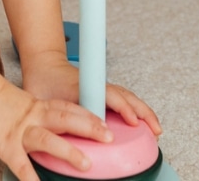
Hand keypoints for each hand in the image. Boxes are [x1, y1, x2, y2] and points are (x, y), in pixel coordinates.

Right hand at [0, 71, 114, 180]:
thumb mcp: (18, 102)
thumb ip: (33, 113)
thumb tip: (44, 123)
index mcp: (36, 105)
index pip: (68, 108)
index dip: (88, 115)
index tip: (104, 123)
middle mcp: (32, 115)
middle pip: (66, 119)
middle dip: (90, 128)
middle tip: (109, 137)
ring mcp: (19, 130)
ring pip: (48, 139)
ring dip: (69, 151)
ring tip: (86, 165)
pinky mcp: (4, 143)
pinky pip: (20, 162)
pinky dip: (30, 176)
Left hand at [22, 55, 162, 137]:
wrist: (44, 66)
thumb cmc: (43, 83)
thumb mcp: (45, 101)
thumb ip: (57, 114)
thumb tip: (66, 132)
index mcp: (85, 86)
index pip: (110, 96)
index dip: (123, 109)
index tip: (133, 121)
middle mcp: (97, 86)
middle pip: (126, 96)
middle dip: (143, 112)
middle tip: (154, 129)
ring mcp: (102, 88)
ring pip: (128, 97)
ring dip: (143, 111)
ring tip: (155, 128)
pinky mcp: (103, 92)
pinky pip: (124, 99)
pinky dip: (136, 109)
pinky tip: (141, 121)